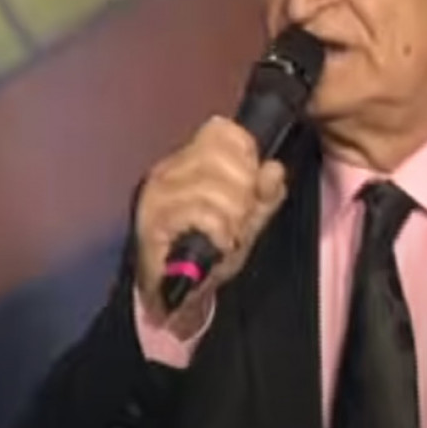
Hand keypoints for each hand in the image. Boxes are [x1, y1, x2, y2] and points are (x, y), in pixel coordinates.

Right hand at [133, 116, 286, 330]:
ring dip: (232, 218)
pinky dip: (219, 231)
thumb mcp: (249, 219)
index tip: (248, 188)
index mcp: (191, 160)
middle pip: (225, 157)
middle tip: (236, 220)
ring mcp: (158, 193)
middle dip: (244, 193)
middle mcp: (169, 169)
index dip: (246, 158)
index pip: (224, 130)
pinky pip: (203, 213)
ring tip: (225, 235)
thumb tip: (273, 168)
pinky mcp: (152, 220)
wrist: (175, 297)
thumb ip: (266, 192)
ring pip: (216, 187)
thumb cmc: (210, 251)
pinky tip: (216, 244)